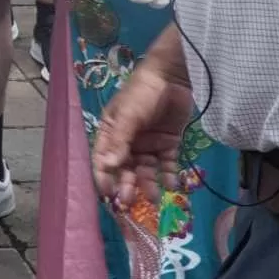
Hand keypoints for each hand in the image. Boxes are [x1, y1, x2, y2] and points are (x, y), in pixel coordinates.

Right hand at [92, 25, 194, 205]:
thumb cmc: (143, 92)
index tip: (110, 194)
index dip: (104, 177)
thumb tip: (107, 166)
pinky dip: (169, 176)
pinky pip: (167, 165)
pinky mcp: (168, 143)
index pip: (104, 158)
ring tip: (155, 197)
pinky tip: (172, 185)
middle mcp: (128, 141)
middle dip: (127, 185)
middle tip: (131, 202)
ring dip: (148, 184)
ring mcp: (149, 143)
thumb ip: (119, 141)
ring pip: (146, 170)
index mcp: (112, 132)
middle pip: (125, 168)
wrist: (174, 76)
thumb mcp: (128, 115)